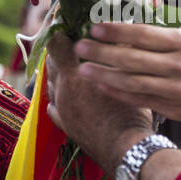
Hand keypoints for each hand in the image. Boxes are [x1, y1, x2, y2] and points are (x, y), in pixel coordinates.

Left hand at [46, 32, 153, 171]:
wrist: (125, 149)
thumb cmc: (129, 113)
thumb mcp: (126, 77)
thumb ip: (116, 55)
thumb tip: (116, 37)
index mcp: (74, 75)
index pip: (56, 45)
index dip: (61, 34)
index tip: (69, 30)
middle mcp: (62, 90)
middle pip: (52, 63)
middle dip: (60, 54)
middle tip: (73, 48)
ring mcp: (61, 109)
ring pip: (51, 85)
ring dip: (58, 75)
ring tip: (71, 70)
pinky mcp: (65, 125)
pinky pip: (52, 106)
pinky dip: (57, 97)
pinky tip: (63, 95)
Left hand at [72, 21, 180, 128]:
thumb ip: (170, 36)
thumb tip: (135, 28)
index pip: (144, 35)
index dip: (117, 31)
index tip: (95, 28)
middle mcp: (179, 66)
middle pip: (133, 58)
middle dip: (102, 52)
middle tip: (80, 46)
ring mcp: (175, 89)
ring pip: (132, 81)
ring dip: (104, 75)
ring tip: (83, 69)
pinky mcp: (172, 108)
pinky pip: (140, 100)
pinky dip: (119, 93)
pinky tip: (102, 86)